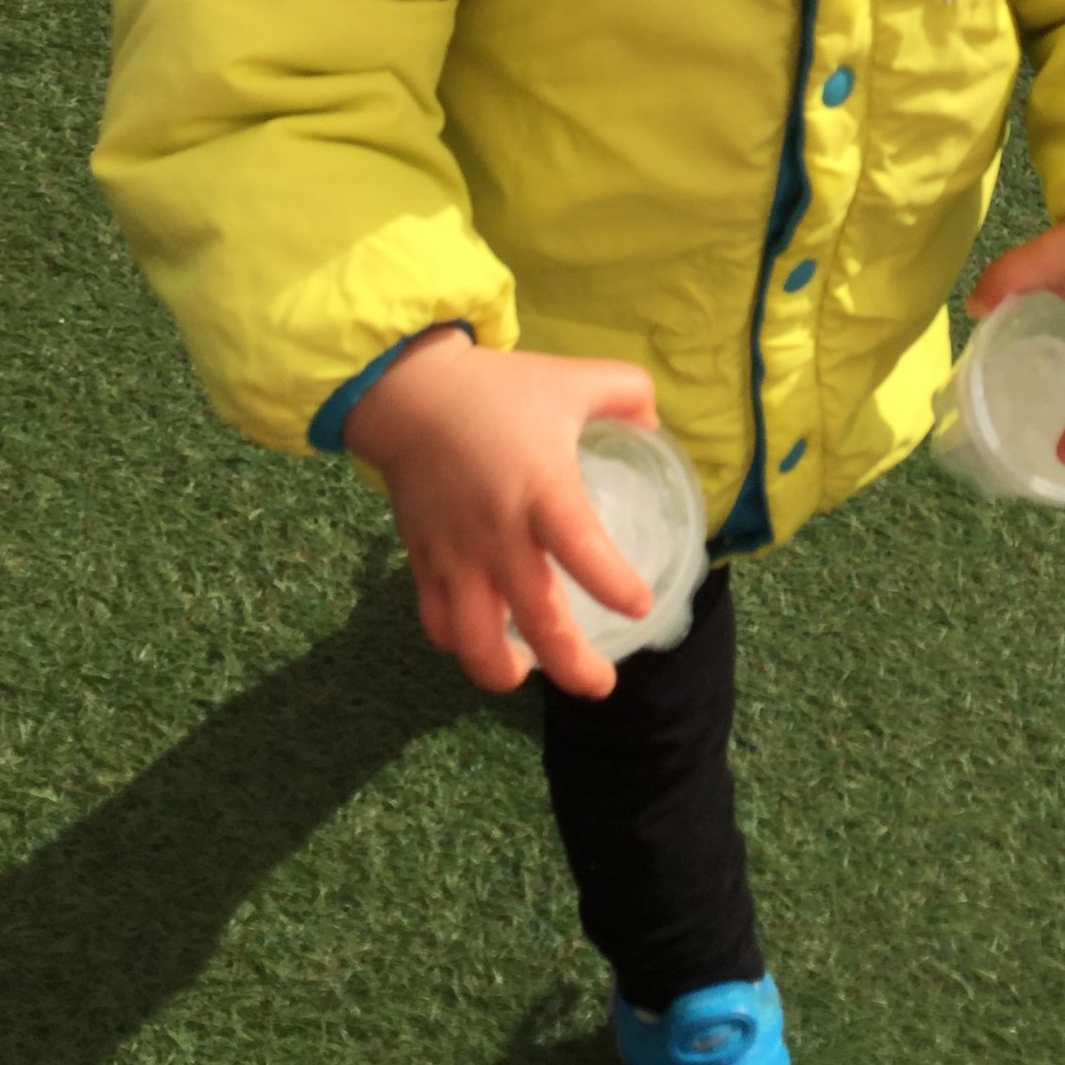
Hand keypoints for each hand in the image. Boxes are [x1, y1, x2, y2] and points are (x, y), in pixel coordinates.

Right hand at [344, 329, 658, 698]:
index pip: (584, 553)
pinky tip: (483, 641)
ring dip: (505, 671)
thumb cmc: (499, 390)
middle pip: (537, 621)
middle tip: (601, 685)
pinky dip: (459, 643)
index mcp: (543, 490)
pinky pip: (437, 622)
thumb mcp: (573, 379)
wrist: (409, 394)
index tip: (641, 607)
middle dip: (573, 666)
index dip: (616, 589)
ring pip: (476, 640)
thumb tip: (656, 425)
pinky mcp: (423, 561)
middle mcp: (499, 535)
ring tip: (530, 673)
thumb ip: (627, 394)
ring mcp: (456, 556)